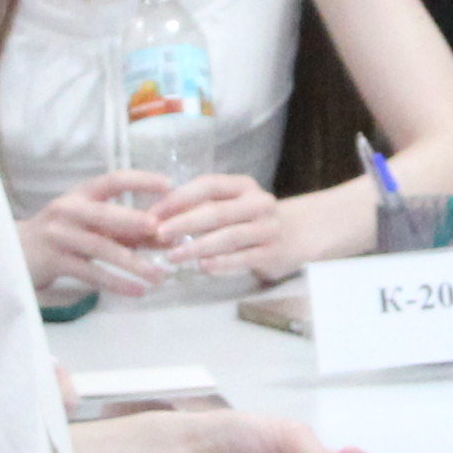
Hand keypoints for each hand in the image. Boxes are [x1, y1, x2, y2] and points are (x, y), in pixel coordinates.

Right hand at [21, 174, 179, 296]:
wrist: (15, 253)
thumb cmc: (61, 236)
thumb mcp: (89, 225)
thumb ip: (123, 229)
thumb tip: (166, 235)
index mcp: (80, 195)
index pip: (112, 181)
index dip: (140, 181)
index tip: (168, 184)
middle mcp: (68, 210)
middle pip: (104, 214)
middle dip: (133, 221)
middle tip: (161, 229)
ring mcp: (59, 236)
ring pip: (100, 248)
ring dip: (133, 263)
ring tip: (159, 276)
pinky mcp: (54, 262)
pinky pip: (91, 274)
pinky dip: (116, 283)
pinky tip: (137, 291)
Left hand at [141, 172, 287, 282]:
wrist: (298, 234)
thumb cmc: (251, 219)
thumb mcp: (232, 204)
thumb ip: (201, 206)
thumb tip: (156, 217)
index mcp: (243, 185)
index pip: (208, 185)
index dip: (179, 198)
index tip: (154, 213)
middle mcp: (258, 203)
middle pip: (217, 212)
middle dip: (185, 223)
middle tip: (159, 234)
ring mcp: (268, 228)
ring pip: (229, 237)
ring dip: (198, 247)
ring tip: (174, 256)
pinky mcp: (272, 253)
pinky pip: (243, 259)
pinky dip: (222, 263)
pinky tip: (202, 267)